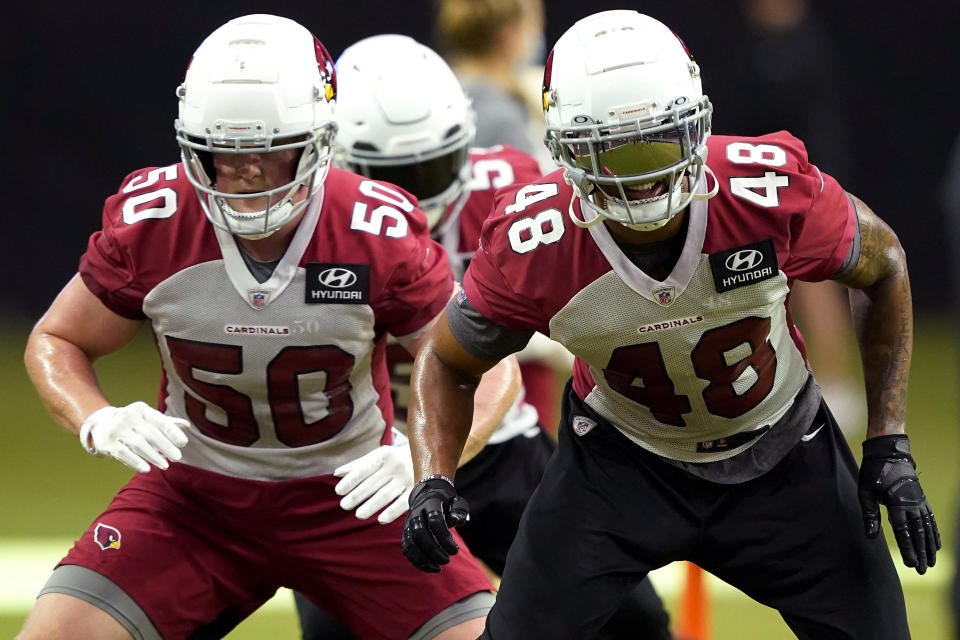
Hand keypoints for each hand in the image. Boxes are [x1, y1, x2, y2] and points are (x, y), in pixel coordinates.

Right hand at [79, 401, 189, 472]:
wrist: (100, 425)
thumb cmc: (132, 423)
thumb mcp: (147, 419)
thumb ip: (166, 423)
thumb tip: (187, 426)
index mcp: (140, 409)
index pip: (160, 421)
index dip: (173, 432)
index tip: (184, 443)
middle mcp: (127, 417)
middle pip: (150, 434)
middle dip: (166, 447)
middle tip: (178, 458)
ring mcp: (116, 430)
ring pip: (138, 444)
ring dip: (153, 456)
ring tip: (165, 465)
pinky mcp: (107, 444)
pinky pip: (123, 454)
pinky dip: (136, 462)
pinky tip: (146, 469)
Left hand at [334, 430, 413, 523]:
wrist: (427, 456)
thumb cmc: (394, 459)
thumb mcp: (378, 456)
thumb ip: (358, 465)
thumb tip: (337, 474)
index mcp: (384, 455)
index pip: (364, 468)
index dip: (351, 480)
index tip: (339, 491)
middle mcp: (396, 465)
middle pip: (373, 483)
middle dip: (357, 495)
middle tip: (344, 505)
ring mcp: (407, 478)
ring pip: (386, 494)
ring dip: (372, 505)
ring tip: (359, 514)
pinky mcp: (416, 489)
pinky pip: (403, 502)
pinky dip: (392, 512)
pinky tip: (381, 519)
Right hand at [401, 475, 469, 572]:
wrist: (428, 495)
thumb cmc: (447, 502)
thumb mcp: (457, 502)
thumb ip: (459, 511)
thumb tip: (457, 520)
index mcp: (431, 502)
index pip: (434, 520)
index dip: (444, 537)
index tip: (455, 550)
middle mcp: (416, 513)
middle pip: (419, 533)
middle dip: (433, 550)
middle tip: (447, 560)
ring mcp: (409, 523)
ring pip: (410, 543)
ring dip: (423, 559)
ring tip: (439, 568)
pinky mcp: (406, 534)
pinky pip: (407, 550)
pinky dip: (417, 562)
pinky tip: (431, 567)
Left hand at [858, 434, 940, 573]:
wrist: (889, 453)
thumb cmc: (873, 472)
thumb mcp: (865, 492)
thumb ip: (869, 515)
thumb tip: (871, 536)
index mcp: (896, 503)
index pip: (903, 531)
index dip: (908, 549)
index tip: (911, 564)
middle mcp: (911, 504)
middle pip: (918, 534)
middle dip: (920, 553)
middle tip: (922, 570)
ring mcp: (919, 501)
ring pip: (927, 528)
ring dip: (930, 546)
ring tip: (931, 562)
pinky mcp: (921, 499)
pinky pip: (931, 519)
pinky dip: (934, 532)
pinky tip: (937, 544)